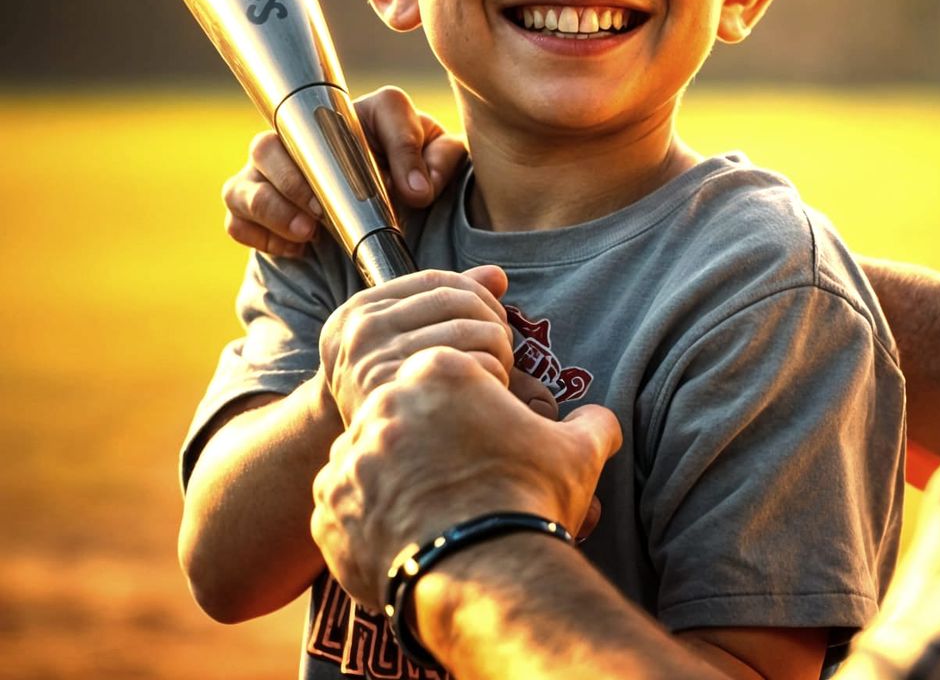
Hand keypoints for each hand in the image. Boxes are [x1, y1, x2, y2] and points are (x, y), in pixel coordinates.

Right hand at [222, 86, 467, 255]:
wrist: (382, 211)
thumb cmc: (411, 178)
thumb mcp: (437, 166)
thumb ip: (440, 162)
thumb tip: (418, 188)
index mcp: (370, 116)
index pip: (385, 108)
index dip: (402, 145)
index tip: (418, 193)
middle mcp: (308, 133)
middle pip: (281, 138)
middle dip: (300, 178)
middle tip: (328, 210)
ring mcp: (274, 169)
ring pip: (248, 178)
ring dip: (274, 205)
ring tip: (309, 231)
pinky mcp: (253, 203)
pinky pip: (238, 215)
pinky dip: (260, 232)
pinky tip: (296, 248)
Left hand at [311, 347, 621, 608]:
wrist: (485, 576)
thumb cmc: (529, 502)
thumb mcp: (577, 452)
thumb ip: (590, 424)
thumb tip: (602, 420)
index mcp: (437, 373)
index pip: (447, 376)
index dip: (472, 409)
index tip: (487, 439)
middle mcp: (381, 407)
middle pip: (404, 413)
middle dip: (426, 441)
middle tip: (461, 479)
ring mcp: (347, 461)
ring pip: (369, 458)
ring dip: (393, 477)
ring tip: (434, 511)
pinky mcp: (326, 512)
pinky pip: (343, 507)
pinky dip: (368, 519)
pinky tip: (407, 536)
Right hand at [318, 265, 514, 424]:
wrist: (350, 447)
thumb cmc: (388, 384)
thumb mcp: (400, 338)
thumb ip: (444, 300)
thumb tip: (497, 276)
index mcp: (360, 309)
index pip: (437, 280)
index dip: (478, 293)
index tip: (495, 316)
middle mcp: (361, 331)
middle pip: (455, 301)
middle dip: (492, 319)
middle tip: (505, 343)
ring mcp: (374, 363)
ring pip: (465, 330)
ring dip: (498, 345)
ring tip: (502, 365)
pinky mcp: (398, 397)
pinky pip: (466, 366)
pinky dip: (492, 371)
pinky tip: (493, 388)